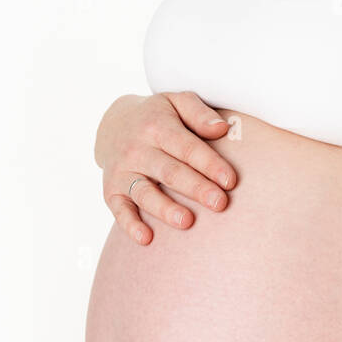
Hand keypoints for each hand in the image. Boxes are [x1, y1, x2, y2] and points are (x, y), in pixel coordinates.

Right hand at [95, 91, 236, 244]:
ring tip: (187, 221)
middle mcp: (137, 149)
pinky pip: (119, 210)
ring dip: (165, 208)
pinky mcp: (111, 191)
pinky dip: (130, 225)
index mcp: (157, 126)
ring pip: (145, 193)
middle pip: (170, 171)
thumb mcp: (177, 102)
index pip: (187, 148)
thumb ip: (199, 113)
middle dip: (195, 188)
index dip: (209, 164)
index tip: (230, 180)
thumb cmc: (158, 117)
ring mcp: (123, 172)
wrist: (113, 125)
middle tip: (219, 203)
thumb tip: (222, 128)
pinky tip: (147, 238)